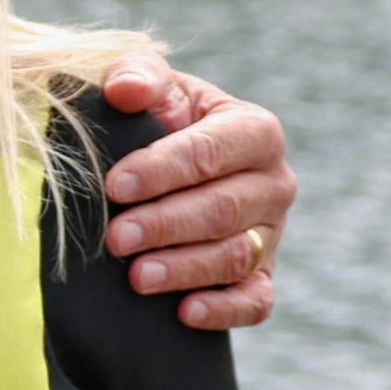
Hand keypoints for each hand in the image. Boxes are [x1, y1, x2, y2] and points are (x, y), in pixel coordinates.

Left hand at [95, 58, 293, 330]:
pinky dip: (225, 310)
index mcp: (255, 130)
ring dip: (185, 268)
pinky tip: (185, 313)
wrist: (169, 169)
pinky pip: (256, 301)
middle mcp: (274, 183)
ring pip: (236, 257)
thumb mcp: (151, 88)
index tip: (115, 186)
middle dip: (166, 224)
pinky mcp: (264, 276)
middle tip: (116, 238)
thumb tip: (125, 90)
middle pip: (223, 208)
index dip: (162, 169)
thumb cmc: (159, 120)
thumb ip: (137, 76)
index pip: (210, 152)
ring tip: (137, 277)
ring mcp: (273, 233)